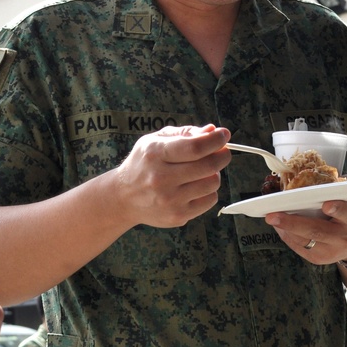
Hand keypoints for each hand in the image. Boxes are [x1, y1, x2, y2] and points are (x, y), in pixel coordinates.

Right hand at [113, 124, 230, 227]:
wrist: (123, 197)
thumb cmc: (142, 164)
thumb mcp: (154, 141)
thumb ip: (183, 133)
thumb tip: (211, 130)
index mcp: (155, 154)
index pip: (195, 147)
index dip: (215, 140)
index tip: (223, 135)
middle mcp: (161, 178)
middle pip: (208, 166)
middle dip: (222, 155)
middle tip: (222, 152)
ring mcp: (170, 200)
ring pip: (212, 183)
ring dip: (214, 174)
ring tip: (203, 171)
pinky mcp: (177, 216)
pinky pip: (209, 200)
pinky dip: (209, 191)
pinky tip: (196, 186)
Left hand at [264, 172, 346, 263]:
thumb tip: (330, 174)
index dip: (339, 209)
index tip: (326, 205)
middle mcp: (346, 238)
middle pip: (318, 232)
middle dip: (293, 223)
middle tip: (272, 215)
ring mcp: (332, 251)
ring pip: (305, 241)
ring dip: (284, 229)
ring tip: (270, 217)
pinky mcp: (319, 259)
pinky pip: (299, 247)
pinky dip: (286, 235)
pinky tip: (277, 224)